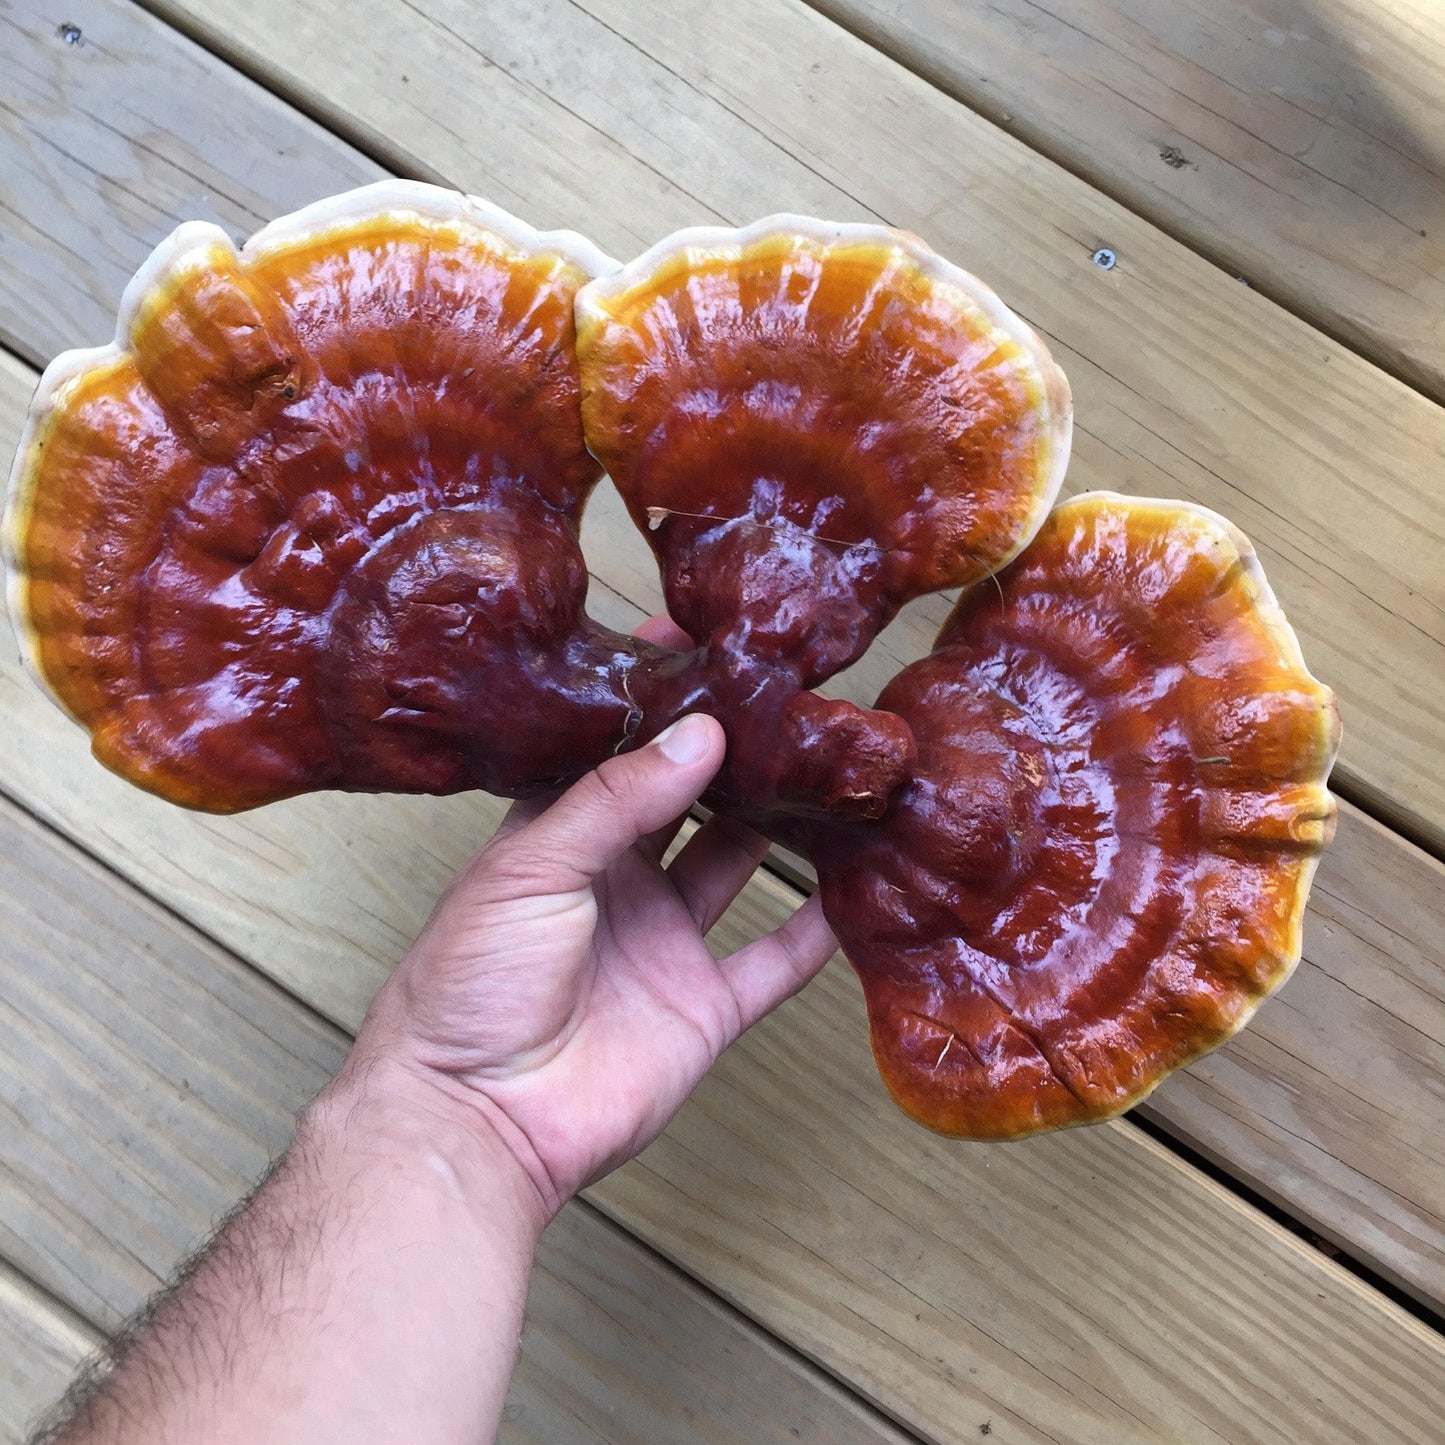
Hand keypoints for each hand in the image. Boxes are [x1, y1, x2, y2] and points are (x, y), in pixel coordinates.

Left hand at [352, 618, 838, 1218]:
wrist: (475, 1117)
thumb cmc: (469, 984)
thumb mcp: (533, 865)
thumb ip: (618, 799)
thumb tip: (700, 732)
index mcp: (558, 840)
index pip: (617, 755)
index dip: (656, 706)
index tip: (703, 644)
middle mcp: (616, 884)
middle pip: (687, 803)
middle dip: (730, 756)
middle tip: (783, 699)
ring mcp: (663, 944)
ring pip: (735, 868)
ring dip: (778, 827)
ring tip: (826, 768)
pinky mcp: (702, 1007)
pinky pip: (772, 962)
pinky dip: (813, 932)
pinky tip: (853, 887)